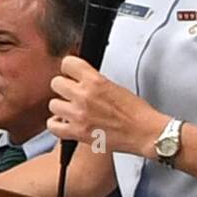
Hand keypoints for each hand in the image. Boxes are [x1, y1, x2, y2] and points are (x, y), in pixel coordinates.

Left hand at [48, 56, 168, 157]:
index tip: (71, 73)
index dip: (69, 69)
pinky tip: (65, 123)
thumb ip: (95, 82)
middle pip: (56, 83)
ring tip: (71, 111)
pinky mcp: (77, 133)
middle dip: (64, 88)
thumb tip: (81, 81)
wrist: (144, 133)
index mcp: (96, 81)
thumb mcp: (115, 86)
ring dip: (61, 108)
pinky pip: (52, 126)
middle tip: (71, 94)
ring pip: (53, 104)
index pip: (68, 63)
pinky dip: (57, 125)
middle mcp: (84, 96)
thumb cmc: (136, 113)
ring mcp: (78, 115)